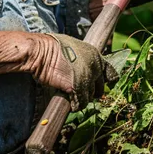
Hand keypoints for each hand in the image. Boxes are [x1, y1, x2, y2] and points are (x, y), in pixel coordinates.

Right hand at [0, 31, 116, 110]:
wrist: (42, 51)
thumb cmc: (52, 48)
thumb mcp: (74, 48)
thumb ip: (83, 59)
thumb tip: (82, 67)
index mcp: (95, 55)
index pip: (110, 72)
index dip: (107, 81)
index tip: (104, 85)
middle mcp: (95, 67)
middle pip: (100, 88)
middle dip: (93, 92)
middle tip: (83, 94)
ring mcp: (87, 78)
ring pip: (90, 96)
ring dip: (82, 98)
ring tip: (72, 96)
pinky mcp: (77, 88)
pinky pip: (80, 103)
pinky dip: (76, 105)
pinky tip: (70, 103)